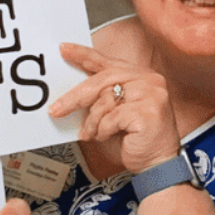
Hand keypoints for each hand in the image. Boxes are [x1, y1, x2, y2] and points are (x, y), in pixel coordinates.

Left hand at [48, 42, 182, 171]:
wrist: (157, 165)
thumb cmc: (136, 140)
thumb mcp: (113, 113)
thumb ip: (100, 98)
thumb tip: (73, 92)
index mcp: (141, 76)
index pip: (109, 62)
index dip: (84, 55)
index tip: (64, 50)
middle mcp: (149, 80)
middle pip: (102, 80)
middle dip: (75, 97)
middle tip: (57, 109)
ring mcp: (151, 94)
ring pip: (104, 100)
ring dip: (93, 121)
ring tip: (93, 133)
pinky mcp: (148, 111)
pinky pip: (111, 117)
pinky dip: (103, 131)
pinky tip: (107, 136)